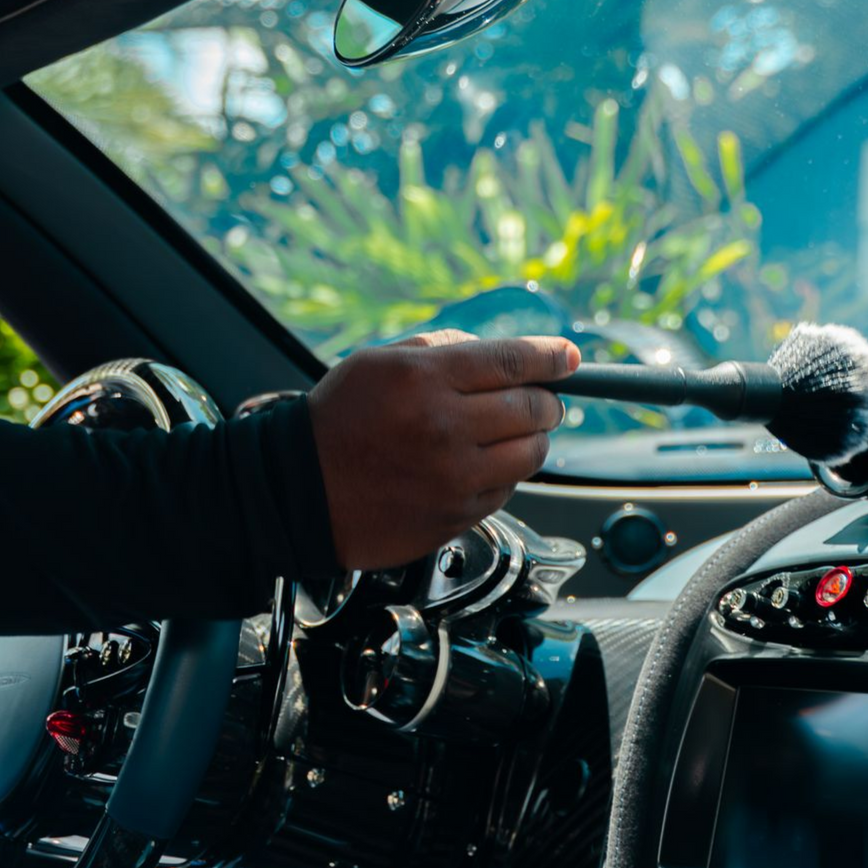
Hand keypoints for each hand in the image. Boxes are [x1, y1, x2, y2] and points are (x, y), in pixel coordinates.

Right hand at [306, 331, 578, 571]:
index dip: (552, 357)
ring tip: (506, 435)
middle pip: (535, 409)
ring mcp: (454, 479)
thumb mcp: (378, 362)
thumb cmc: (337, 423)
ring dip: (531, 440)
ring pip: (532, 454)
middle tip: (536, 399)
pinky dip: (501, 475)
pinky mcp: (456, 517)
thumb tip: (502, 354)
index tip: (569, 357)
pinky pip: (506, 491)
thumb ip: (442, 350)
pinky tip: (473, 466)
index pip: (515, 362)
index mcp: (425, 380)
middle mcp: (445, 429)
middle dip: (545, 400)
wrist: (298, 492)